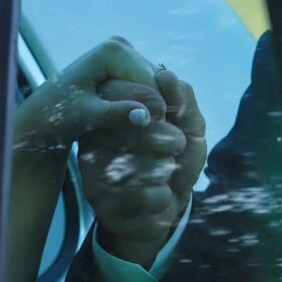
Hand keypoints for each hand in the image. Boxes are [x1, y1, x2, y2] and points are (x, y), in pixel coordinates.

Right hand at [78, 62, 205, 267]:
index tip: (171, 116)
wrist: (167, 206)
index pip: (124, 90)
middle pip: (130, 125)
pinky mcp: (98, 197)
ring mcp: (92, 165)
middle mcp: (94, 132)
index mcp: (113, 106)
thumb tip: (166, 75)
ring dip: (164, 169)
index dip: (158, 103)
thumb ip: (182, 99)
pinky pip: (138, 194)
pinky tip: (158, 195)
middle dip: (167, 138)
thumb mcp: (189, 125)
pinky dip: (160, 196)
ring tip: (166, 171)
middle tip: (176, 145)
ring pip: (133, 162)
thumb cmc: (176, 156)